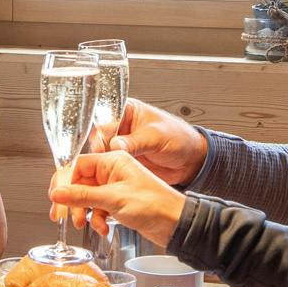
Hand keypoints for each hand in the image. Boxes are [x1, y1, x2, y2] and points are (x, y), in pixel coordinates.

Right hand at [50, 151, 188, 248]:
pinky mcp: (120, 202)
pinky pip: (99, 208)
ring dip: (85, 212)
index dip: (64, 181)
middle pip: (80, 182)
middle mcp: (113, 171)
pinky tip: (103, 228)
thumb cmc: (155, 204)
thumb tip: (57, 194)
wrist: (177, 224)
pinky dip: (98, 219)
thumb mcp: (114, 199)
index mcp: (113, 160)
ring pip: (88, 198)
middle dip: (73, 201)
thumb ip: (82, 196)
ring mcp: (116, 187)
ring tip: (84, 224)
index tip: (56, 198)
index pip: (78, 165)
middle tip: (67, 216)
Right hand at [85, 98, 209, 184]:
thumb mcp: (156, 137)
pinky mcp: (122, 160)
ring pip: (100, 152)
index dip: (101, 133)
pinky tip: (106, 175)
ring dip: (100, 161)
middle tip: (101, 160)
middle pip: (98, 136)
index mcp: (127, 111)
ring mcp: (120, 144)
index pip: (105, 119)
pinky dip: (106, 171)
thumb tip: (114, 144)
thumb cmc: (179, 138)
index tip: (102, 147)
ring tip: (102, 170)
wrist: (190, 160)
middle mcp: (121, 126)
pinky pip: (108, 165)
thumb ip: (135, 141)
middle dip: (98, 149)